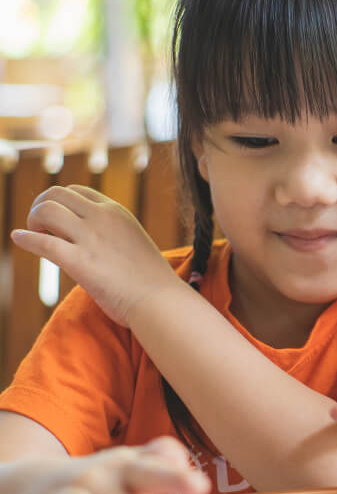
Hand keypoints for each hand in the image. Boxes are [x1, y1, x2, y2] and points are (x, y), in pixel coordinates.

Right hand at [2, 437, 209, 493]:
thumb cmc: (97, 487)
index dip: (178, 472)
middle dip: (167, 481)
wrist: (27, 487)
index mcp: (129, 468)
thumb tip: (189, 465)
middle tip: (199, 487)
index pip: (159, 466)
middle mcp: (100, 476)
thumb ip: (161, 467)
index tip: (202, 486)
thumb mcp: (130, 474)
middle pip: (136, 477)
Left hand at [12, 185, 178, 326]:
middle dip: (41, 205)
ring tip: (35, 234)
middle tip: (39, 225)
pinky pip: (42, 242)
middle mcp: (102, 219)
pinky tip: (19, 239)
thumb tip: (92, 243)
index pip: (78, 191)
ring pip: (46, 210)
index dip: (61, 202)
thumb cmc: (152, 282)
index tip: (58, 220)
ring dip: (34, 220)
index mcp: (117, 213)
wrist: (161, 302)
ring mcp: (91, 238)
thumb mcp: (135, 245)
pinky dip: (25, 238)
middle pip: (57, 194)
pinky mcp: (79, 261)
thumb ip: (114, 237)